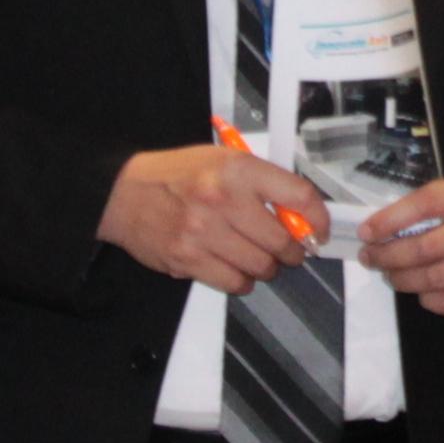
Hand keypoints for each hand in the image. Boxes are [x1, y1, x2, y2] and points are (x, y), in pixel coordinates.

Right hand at [99, 143, 325, 293]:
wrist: (123, 193)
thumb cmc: (176, 175)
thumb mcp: (222, 159)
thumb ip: (262, 183)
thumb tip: (300, 215)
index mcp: (238, 169)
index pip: (298, 195)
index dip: (318, 219)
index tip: (320, 231)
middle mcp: (223, 200)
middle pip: (283, 240)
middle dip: (292, 251)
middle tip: (288, 251)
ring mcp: (205, 232)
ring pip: (261, 266)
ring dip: (267, 268)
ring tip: (258, 259)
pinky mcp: (188, 260)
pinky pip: (234, 283)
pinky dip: (242, 281)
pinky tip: (235, 269)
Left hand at [360, 176, 443, 318]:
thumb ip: (418, 211)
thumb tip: (373, 232)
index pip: (426, 204)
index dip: (390, 220)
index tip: (366, 233)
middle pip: (425, 247)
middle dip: (388, 256)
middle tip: (371, 259)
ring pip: (433, 279)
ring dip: (402, 280)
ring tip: (391, 275)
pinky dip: (427, 299)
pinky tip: (423, 290)